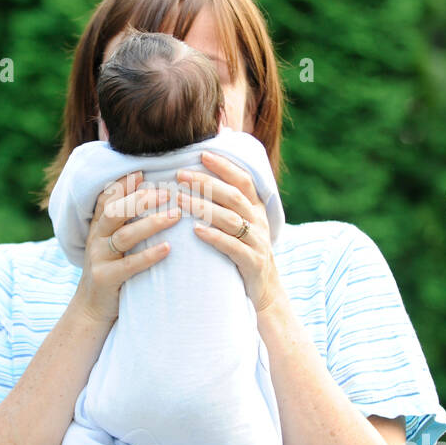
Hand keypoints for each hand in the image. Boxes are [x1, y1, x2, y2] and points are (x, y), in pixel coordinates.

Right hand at [72, 170, 180, 325]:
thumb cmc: (112, 271)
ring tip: (175, 215)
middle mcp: (96, 238)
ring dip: (150, 223)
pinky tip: (168, 248)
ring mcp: (99, 258)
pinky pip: (129, 265)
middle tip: (169, 192)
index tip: (143, 170)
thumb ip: (127, 222)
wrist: (92, 310)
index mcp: (99, 227)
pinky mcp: (105, 279)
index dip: (123, 183)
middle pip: (116, 211)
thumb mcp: (114, 243)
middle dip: (141, 199)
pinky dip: (149, 256)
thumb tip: (152, 194)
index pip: (108, 198)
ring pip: (124, 235)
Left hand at [176, 151, 284, 314]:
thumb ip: (228, 203)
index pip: (242, 179)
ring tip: (180, 200)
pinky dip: (214, 237)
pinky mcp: (253, 262)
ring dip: (204, 207)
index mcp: (255, 208)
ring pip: (230, 218)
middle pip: (233, 195)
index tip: (201, 153)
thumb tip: (206, 174)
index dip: (224, 165)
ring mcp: (258, 241)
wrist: (265, 291)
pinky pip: (233, 246)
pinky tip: (196, 231)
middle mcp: (259, 221)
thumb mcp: (241, 225)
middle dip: (206, 183)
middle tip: (181, 175)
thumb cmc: (245, 252)